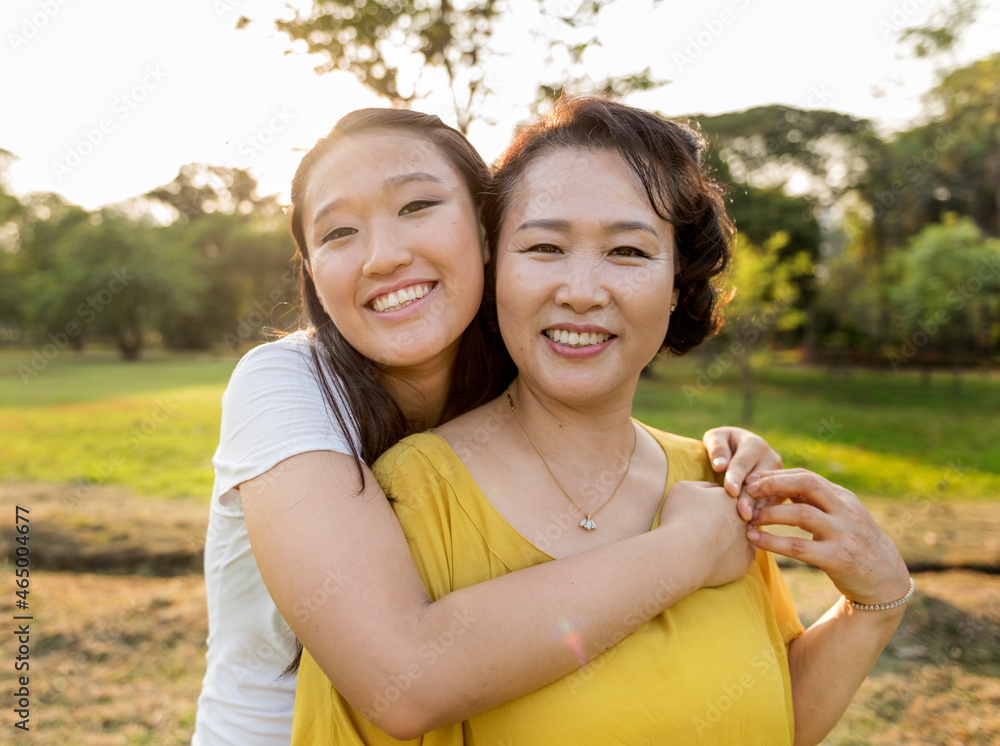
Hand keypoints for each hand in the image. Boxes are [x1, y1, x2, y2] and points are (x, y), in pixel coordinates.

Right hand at [660, 480, 756, 587]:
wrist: (680, 553)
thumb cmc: (679, 518)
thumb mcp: (684, 489)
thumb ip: (704, 485)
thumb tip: (715, 488)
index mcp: (730, 497)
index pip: (730, 496)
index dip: (716, 504)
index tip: (703, 512)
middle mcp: (744, 517)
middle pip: (738, 516)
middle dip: (725, 521)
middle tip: (705, 528)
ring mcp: (747, 539)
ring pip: (742, 536)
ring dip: (728, 539)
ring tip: (707, 544)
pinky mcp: (745, 561)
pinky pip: (741, 557)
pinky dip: (729, 557)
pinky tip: (712, 557)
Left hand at [702, 427, 783, 519]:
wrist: (738, 451)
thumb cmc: (722, 446)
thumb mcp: (716, 438)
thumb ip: (716, 448)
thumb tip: (720, 465)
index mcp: (755, 445)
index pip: (742, 463)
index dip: (736, 477)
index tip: (730, 491)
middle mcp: (771, 459)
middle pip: (759, 482)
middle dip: (749, 499)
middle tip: (742, 514)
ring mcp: (779, 477)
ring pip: (768, 496)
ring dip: (758, 511)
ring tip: (747, 525)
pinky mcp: (780, 492)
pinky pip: (772, 506)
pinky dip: (762, 517)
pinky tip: (753, 529)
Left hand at [745, 469, 909, 605]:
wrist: (887, 581)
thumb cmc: (853, 545)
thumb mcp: (840, 518)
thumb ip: (816, 503)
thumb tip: (778, 487)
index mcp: (843, 498)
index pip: (806, 476)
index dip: (776, 476)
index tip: (752, 481)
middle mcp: (845, 511)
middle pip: (807, 484)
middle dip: (774, 484)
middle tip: (747, 491)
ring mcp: (843, 534)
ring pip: (801, 514)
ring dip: (770, 514)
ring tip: (748, 517)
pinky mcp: (838, 558)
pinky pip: (799, 547)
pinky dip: (773, 542)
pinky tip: (754, 539)